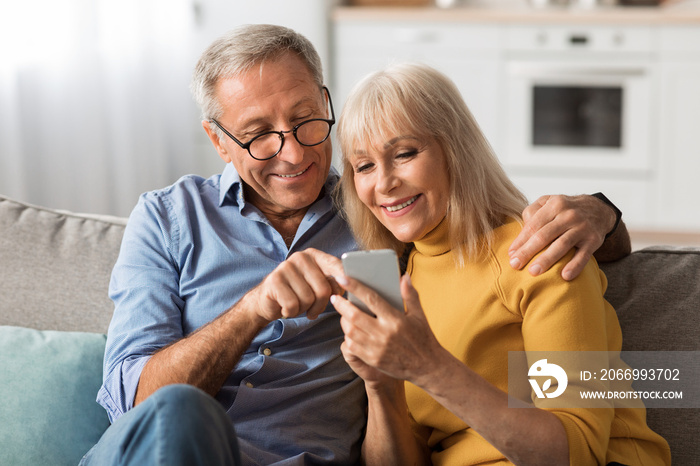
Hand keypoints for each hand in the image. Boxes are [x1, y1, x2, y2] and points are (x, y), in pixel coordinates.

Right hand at [249, 248, 344, 322]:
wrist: (266, 301)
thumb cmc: (297, 294)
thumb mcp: (317, 286)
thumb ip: (333, 282)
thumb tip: (352, 286)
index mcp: (314, 255)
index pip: (337, 266)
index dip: (343, 284)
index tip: (342, 296)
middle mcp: (300, 257)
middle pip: (323, 289)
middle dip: (320, 306)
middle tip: (312, 310)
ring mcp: (285, 267)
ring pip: (308, 299)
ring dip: (304, 309)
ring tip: (296, 305)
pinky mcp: (274, 280)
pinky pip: (292, 304)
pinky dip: (291, 312)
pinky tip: (285, 307)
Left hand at [331, 274, 445, 386]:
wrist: (427, 367)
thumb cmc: (423, 338)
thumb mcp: (419, 315)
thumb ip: (410, 295)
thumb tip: (404, 277)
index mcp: (395, 319)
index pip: (371, 299)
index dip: (355, 287)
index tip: (343, 277)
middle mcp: (384, 333)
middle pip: (354, 315)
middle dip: (341, 305)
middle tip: (335, 298)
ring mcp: (377, 348)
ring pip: (351, 331)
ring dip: (343, 320)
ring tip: (342, 313)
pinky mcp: (373, 360)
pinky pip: (352, 346)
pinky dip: (347, 336)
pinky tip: (349, 330)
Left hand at [508, 194, 616, 280]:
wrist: (599, 209)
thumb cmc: (566, 209)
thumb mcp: (549, 202)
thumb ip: (532, 212)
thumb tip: (521, 235)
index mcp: (555, 205)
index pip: (533, 225)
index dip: (521, 241)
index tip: (511, 255)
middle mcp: (569, 215)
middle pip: (544, 235)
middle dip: (528, 251)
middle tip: (515, 265)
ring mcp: (582, 227)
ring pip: (562, 245)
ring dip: (547, 259)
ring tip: (534, 272)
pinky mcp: (594, 240)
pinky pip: (584, 255)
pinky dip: (575, 265)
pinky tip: (564, 276)